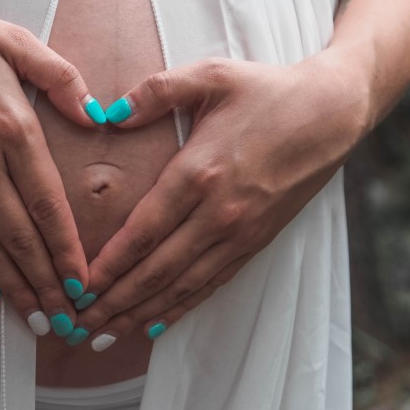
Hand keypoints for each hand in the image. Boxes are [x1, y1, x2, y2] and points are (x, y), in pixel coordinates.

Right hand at [0, 0, 101, 336]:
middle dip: (46, 283)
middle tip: (67, 319)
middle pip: (20, 237)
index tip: (84, 282)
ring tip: (36, 317)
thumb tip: (96, 116)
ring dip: (14, 287)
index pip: (48, 205)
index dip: (67, 250)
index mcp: (12, 127)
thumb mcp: (14, 41)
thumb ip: (61, 78)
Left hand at [73, 55, 368, 348]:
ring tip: (106, 334)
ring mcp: (241, 232)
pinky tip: (158, 324)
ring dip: (142, 313)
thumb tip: (108, 113)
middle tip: (79, 326)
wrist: (332, 113)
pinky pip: (213, 283)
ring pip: (183, 285)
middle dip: (115, 302)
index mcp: (200, 172)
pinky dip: (183, 307)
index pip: (142, 232)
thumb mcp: (210, 76)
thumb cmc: (267, 90)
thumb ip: (155, 92)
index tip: (78, 288)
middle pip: (157, 270)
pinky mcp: (257, 240)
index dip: (108, 266)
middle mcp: (219, 212)